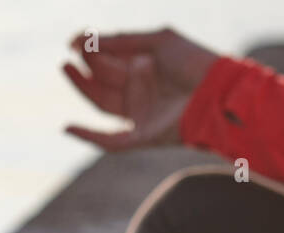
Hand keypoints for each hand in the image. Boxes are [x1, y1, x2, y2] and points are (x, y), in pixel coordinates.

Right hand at [63, 27, 219, 150]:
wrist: (217, 91)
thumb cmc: (193, 61)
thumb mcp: (157, 41)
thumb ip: (121, 41)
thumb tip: (84, 40)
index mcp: (145, 67)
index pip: (110, 60)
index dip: (91, 50)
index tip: (75, 40)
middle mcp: (140, 91)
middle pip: (103, 80)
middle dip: (85, 68)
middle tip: (68, 57)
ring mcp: (139, 114)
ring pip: (102, 103)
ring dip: (82, 87)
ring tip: (66, 68)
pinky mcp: (141, 137)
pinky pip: (108, 141)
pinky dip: (87, 136)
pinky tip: (68, 127)